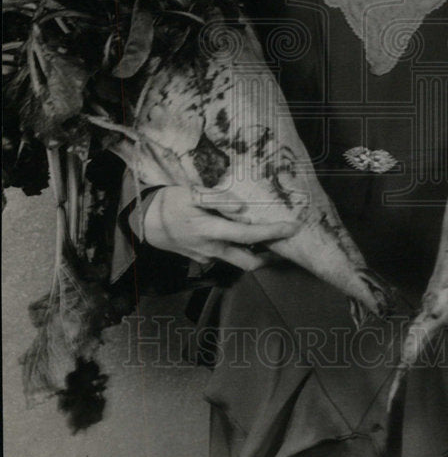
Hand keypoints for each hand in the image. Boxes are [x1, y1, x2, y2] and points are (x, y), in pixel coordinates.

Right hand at [143, 184, 299, 271]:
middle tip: (286, 242)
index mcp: (210, 231)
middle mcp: (212, 249)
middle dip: (272, 257)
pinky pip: (227, 256)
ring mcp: (208, 257)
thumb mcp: (191, 193)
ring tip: (270, 237)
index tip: (293, 227)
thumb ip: (218, 199)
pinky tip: (243, 235)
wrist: (146, 222)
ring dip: (257, 252)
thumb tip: (243, 208)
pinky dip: (240, 248)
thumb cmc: (170, 203)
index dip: (273, 233)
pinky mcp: (203, 259)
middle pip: (250, 263)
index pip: (249, 236)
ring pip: (239, 261)